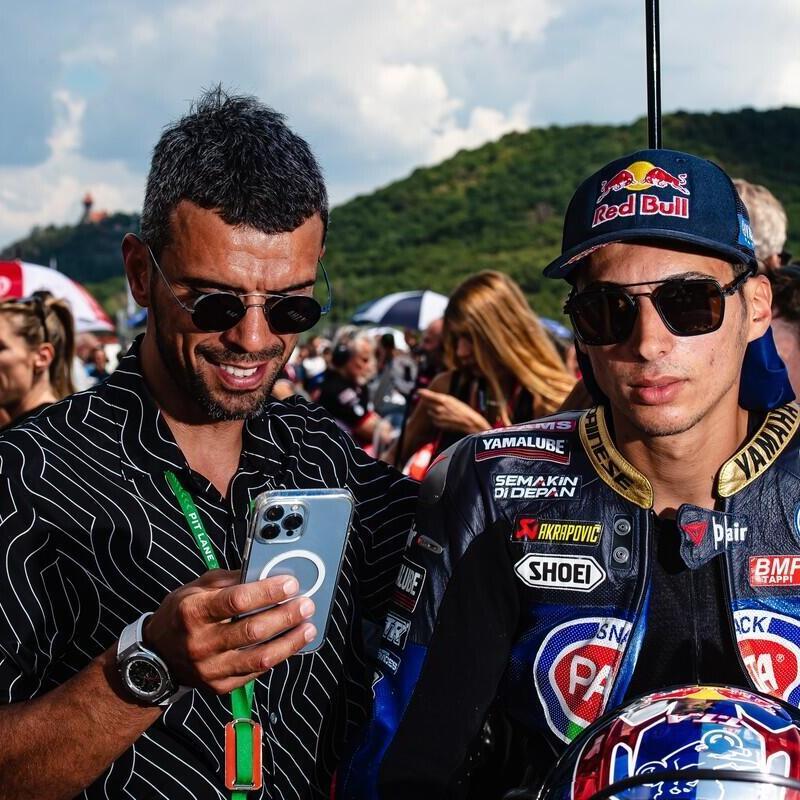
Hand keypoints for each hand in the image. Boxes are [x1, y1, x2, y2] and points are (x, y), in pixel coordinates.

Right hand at [143, 570, 315, 693]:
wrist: (156, 658)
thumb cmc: (180, 615)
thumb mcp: (196, 588)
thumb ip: (230, 580)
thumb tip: (265, 572)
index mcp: (193, 611)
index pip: (236, 601)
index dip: (267, 592)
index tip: (290, 584)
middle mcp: (201, 642)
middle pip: (253, 630)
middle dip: (285, 615)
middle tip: (306, 604)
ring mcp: (210, 668)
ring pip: (260, 657)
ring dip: (290, 641)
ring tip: (308, 627)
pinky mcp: (219, 686)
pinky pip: (256, 671)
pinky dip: (278, 656)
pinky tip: (291, 644)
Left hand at [417, 388, 490, 433]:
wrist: (469, 422)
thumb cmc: (463, 410)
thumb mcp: (453, 400)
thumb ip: (441, 398)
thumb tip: (432, 397)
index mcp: (443, 400)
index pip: (428, 395)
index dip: (422, 392)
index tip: (418, 391)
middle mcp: (438, 408)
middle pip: (427, 402)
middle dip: (429, 401)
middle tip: (438, 403)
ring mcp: (438, 416)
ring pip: (430, 411)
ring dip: (433, 410)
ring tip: (444, 411)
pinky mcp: (438, 423)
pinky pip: (433, 419)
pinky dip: (436, 418)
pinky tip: (444, 417)